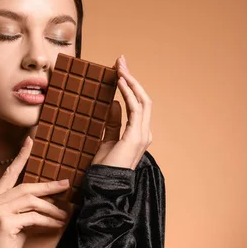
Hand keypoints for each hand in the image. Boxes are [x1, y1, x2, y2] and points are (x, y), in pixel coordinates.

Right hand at [0, 136, 70, 247]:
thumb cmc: (5, 243)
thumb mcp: (13, 221)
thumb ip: (24, 207)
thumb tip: (49, 196)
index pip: (9, 173)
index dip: (21, 157)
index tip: (30, 141)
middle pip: (25, 187)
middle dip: (48, 186)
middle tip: (66, 185)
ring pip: (31, 201)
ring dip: (51, 207)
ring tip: (65, 214)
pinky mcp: (4, 223)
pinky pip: (33, 217)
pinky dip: (48, 220)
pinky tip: (57, 224)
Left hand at [91, 55, 152, 169]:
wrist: (102, 187)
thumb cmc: (102, 168)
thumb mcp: (106, 140)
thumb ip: (112, 123)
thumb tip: (114, 104)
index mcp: (138, 135)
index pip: (137, 104)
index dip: (129, 86)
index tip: (119, 70)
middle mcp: (144, 133)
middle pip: (142, 99)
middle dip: (131, 77)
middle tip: (120, 60)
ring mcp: (142, 135)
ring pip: (142, 100)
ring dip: (131, 81)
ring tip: (120, 66)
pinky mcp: (136, 136)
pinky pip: (135, 108)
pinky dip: (128, 92)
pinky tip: (119, 81)